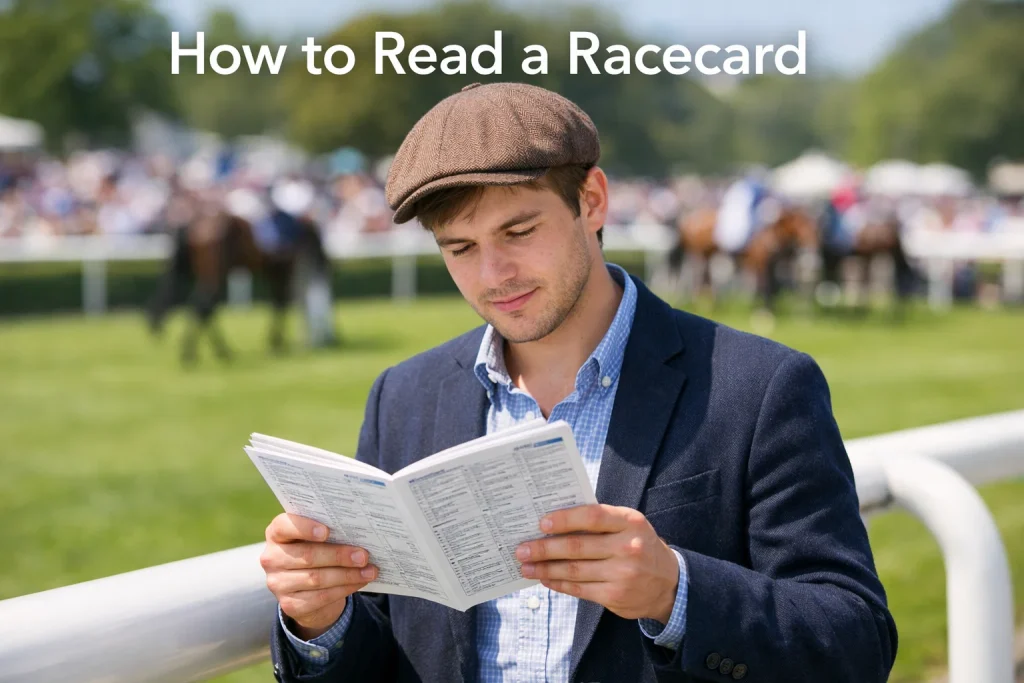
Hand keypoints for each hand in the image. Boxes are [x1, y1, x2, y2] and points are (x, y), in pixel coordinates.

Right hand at [260, 513, 377, 639]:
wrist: (306, 588)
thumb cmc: (316, 552)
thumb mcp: (315, 539)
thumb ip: (328, 531)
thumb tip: (359, 531)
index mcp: (277, 534)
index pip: (284, 526)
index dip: (304, 528)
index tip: (327, 531)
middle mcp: (272, 558)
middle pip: (307, 556)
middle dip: (338, 555)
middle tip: (363, 555)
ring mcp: (277, 583)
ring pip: (316, 578)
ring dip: (347, 574)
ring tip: (369, 570)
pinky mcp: (290, 604)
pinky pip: (321, 597)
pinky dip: (344, 589)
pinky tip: (360, 582)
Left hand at [516, 504, 678, 622]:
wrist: (668, 583)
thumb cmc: (639, 546)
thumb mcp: (628, 526)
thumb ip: (600, 522)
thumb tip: (554, 522)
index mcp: (630, 522)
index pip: (592, 517)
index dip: (565, 519)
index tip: (541, 523)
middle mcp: (628, 547)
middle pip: (577, 547)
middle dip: (544, 548)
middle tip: (522, 549)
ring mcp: (622, 574)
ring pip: (574, 570)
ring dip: (545, 568)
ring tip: (526, 566)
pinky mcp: (615, 595)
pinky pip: (579, 588)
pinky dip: (558, 583)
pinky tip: (545, 578)